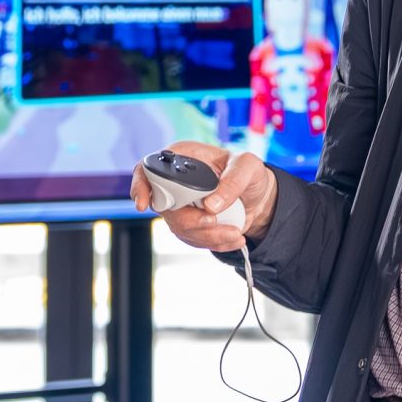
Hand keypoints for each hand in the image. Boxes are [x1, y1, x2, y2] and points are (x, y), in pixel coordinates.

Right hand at [131, 141, 277, 248]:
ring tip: (234, 232)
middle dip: (190, 221)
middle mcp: (176, 182)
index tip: (144, 204)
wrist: (260, 197)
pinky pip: (193, 239)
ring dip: (207, 235)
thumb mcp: (248, 167)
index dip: (141, 186)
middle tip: (214, 221)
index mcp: (183, 159)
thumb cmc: (250, 173)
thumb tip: (210, 205)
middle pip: (163, 207)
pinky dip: (214, 242)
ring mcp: (181, 205)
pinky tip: (233, 237)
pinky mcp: (190, 224)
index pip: (148, 169)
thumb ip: (233, 181)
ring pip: (179, 227)